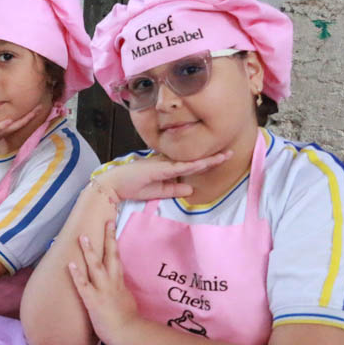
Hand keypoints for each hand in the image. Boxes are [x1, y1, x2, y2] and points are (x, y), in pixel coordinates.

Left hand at [68, 219, 141, 344]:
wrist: (129, 334)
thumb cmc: (128, 322)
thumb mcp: (126, 302)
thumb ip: (120, 292)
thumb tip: (118, 289)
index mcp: (119, 282)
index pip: (116, 258)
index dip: (113, 242)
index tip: (111, 227)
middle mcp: (112, 282)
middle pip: (111, 255)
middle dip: (109, 237)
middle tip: (107, 220)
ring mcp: (103, 291)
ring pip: (96, 266)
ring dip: (89, 251)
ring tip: (82, 236)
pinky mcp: (93, 301)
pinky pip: (83, 285)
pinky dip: (77, 274)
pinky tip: (70, 264)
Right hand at [96, 151, 231, 201]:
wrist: (113, 185)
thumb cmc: (130, 186)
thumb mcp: (156, 192)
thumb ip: (173, 190)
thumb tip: (191, 189)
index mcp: (166, 167)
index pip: (190, 164)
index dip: (206, 161)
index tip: (221, 157)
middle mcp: (166, 162)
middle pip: (193, 159)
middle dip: (212, 157)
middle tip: (230, 152)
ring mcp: (163, 163)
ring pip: (190, 161)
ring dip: (208, 159)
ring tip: (224, 156)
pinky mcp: (159, 168)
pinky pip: (179, 167)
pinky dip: (193, 165)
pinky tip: (205, 163)